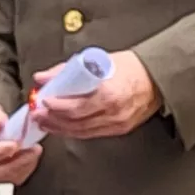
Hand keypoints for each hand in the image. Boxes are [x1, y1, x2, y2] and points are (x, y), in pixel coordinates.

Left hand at [36, 49, 160, 139]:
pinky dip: (75, 131)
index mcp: (109, 93)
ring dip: (60, 128)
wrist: (157, 79)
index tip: (43, 101)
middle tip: (37, 114)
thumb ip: (67, 70)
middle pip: (75, 122)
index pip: (76, 106)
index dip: (56, 107)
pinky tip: (64, 127)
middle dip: (52, 120)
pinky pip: (91, 134)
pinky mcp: (119, 130)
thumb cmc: (131, 68)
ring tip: (45, 122)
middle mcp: (113, 112)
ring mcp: (117, 124)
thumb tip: (43, 77)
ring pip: (81, 132)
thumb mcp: (98, 61)